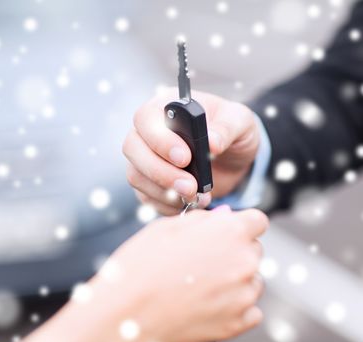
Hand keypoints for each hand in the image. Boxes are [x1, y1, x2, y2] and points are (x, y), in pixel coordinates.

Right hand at [17, 208, 267, 341]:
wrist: (127, 311)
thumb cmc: (141, 266)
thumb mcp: (166, 227)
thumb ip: (202, 219)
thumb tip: (222, 217)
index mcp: (229, 232)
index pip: (257, 221)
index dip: (240, 225)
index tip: (228, 233)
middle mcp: (244, 262)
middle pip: (254, 250)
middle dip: (235, 251)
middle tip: (202, 260)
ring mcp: (243, 295)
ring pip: (253, 280)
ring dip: (236, 279)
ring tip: (200, 283)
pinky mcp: (238, 323)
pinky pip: (251, 310)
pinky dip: (235, 306)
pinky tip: (207, 302)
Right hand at [123, 88, 259, 214]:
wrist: (232, 157)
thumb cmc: (231, 129)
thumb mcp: (239, 121)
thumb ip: (226, 129)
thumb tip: (212, 143)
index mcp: (165, 106)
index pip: (145, 118)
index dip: (159, 139)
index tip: (185, 158)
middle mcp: (147, 131)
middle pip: (132, 148)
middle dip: (160, 171)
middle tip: (190, 186)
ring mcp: (143, 157)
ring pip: (135, 174)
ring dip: (163, 191)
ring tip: (196, 196)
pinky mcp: (147, 182)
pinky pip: (145, 196)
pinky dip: (166, 204)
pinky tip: (188, 203)